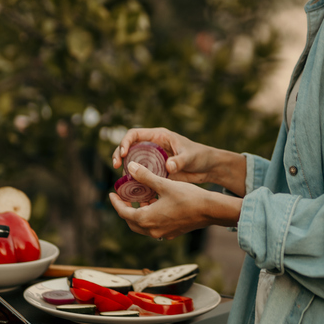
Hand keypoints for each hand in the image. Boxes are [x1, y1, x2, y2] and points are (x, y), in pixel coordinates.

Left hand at [108, 161, 240, 239]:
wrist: (210, 210)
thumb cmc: (188, 196)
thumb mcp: (164, 184)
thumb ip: (145, 177)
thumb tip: (131, 167)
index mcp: (147, 219)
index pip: (123, 212)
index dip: (116, 202)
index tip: (111, 194)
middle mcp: (152, 230)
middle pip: (131, 222)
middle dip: (125, 209)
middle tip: (124, 197)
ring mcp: (162, 233)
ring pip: (142, 226)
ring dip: (138, 214)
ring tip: (140, 199)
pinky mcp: (171, 233)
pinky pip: (154, 227)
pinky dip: (149, 218)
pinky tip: (155, 205)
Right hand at [111, 127, 245, 195]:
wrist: (208, 168)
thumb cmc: (200, 156)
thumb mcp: (190, 157)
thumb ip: (180, 161)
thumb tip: (168, 166)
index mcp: (158, 136)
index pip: (134, 134)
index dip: (125, 142)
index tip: (123, 153)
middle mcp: (152, 146)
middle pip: (128, 147)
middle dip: (118, 155)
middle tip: (115, 166)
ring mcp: (153, 159)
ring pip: (132, 162)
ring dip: (124, 169)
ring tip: (121, 178)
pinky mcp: (155, 171)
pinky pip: (140, 174)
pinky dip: (134, 180)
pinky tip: (132, 189)